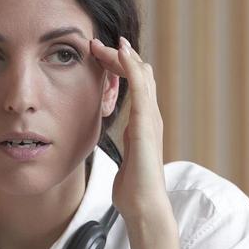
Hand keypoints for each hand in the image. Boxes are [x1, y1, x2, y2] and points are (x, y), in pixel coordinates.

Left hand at [88, 36, 171, 221]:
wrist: (145, 205)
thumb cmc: (134, 187)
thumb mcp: (126, 156)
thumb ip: (126, 142)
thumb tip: (116, 140)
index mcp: (144, 122)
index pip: (137, 84)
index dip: (120, 67)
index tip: (100, 56)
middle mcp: (151, 116)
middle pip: (140, 73)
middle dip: (119, 56)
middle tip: (97, 44)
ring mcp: (151, 118)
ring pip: (141, 74)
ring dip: (122, 56)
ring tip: (105, 43)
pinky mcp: (146, 123)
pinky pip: (141, 87)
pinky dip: (131, 67)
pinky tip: (120, 53)